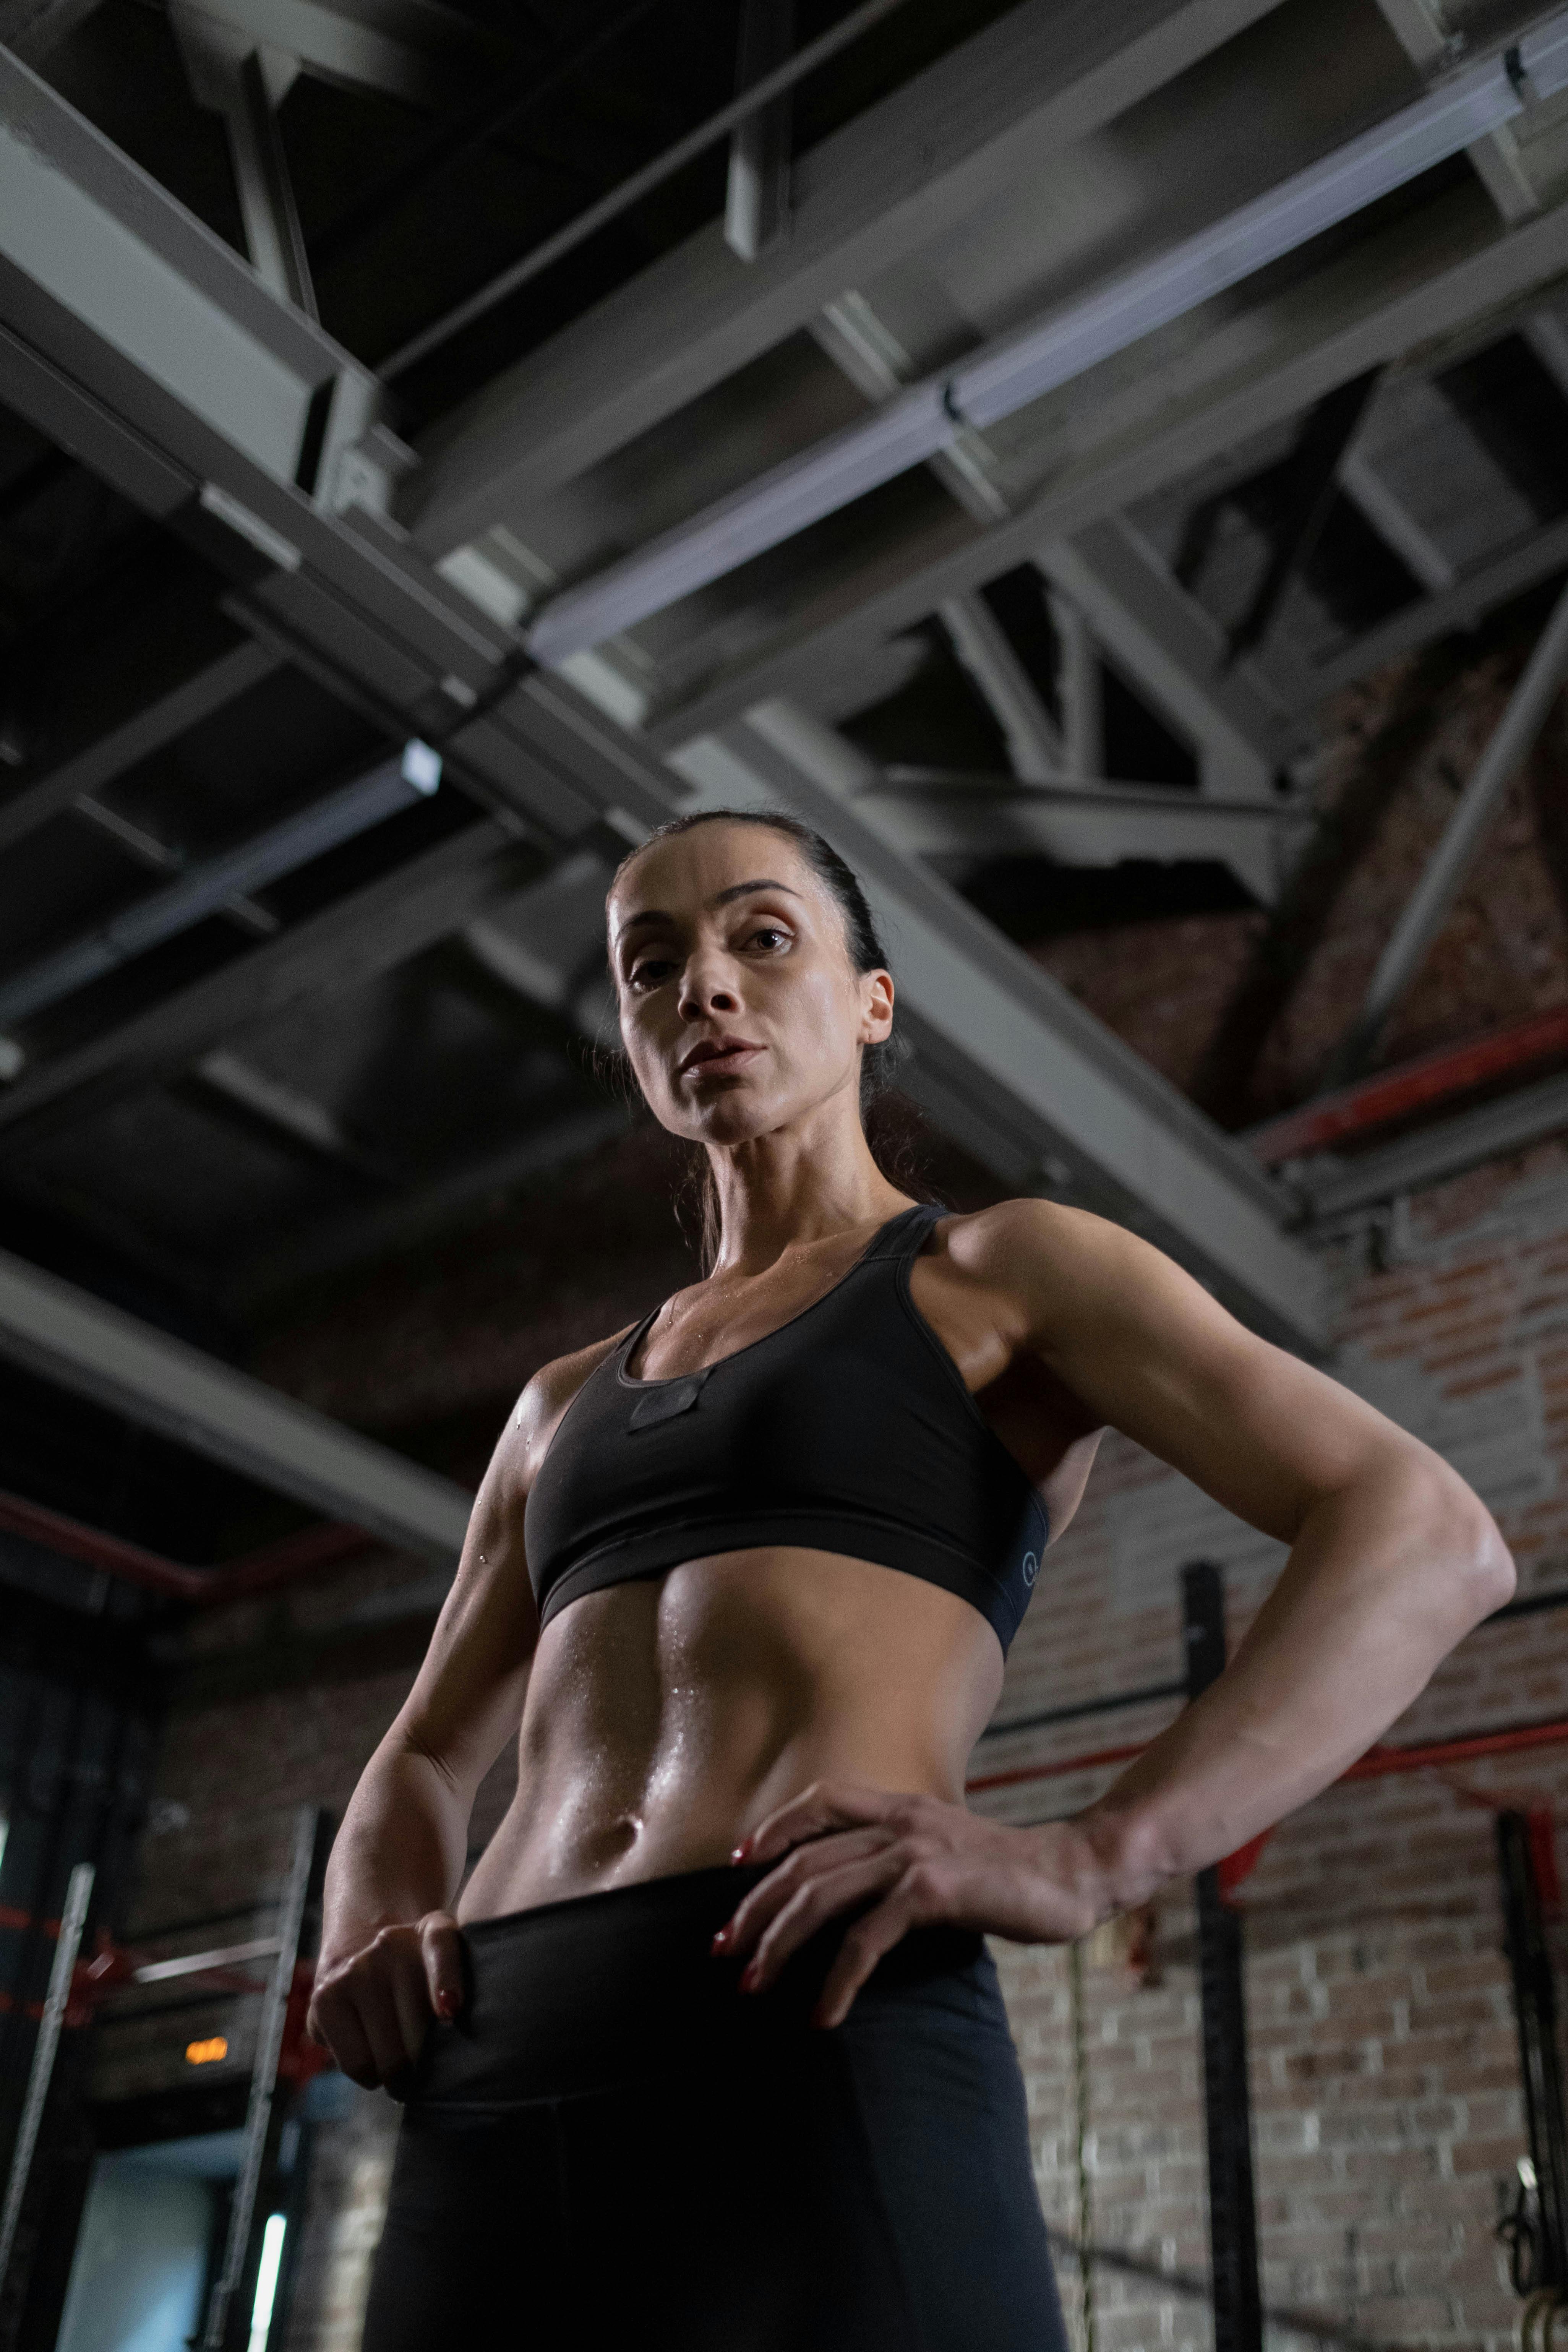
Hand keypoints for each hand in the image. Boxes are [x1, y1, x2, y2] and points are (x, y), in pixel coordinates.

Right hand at [306, 1911, 462, 2091]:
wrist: (365, 1956)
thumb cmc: (423, 1980)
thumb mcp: (455, 1971)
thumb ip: (466, 1993)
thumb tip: (451, 2028)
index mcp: (434, 1929)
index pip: (441, 1946)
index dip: (446, 1980)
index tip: (450, 2011)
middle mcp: (391, 1943)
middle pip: (419, 2029)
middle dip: (431, 2065)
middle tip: (432, 2072)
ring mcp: (355, 1968)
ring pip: (389, 2057)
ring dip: (401, 2078)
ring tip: (406, 2070)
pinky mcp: (325, 1997)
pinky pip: (357, 2064)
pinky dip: (371, 2076)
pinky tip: (376, 2062)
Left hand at [710, 1781, 1105, 2027]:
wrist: (1073, 1873)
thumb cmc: (1011, 1874)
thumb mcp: (948, 1851)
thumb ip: (904, 1860)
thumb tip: (861, 1895)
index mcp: (902, 1807)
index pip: (821, 1801)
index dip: (774, 1828)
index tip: (739, 1863)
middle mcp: (900, 1823)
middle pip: (804, 1861)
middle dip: (755, 1908)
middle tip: (723, 1950)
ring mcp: (913, 1854)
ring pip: (821, 1896)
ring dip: (778, 1944)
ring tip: (752, 1985)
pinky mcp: (932, 1892)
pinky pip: (866, 1940)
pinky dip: (837, 1980)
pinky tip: (823, 2014)